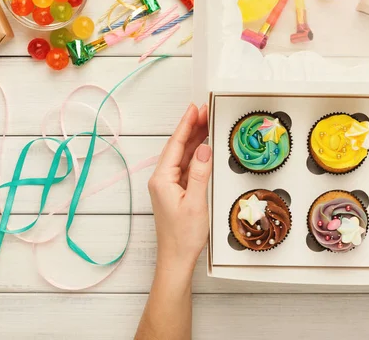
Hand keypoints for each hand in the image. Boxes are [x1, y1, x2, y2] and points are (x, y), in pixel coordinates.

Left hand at [148, 103, 211, 274]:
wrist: (176, 259)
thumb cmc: (183, 236)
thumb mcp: (196, 203)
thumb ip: (199, 173)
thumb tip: (204, 148)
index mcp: (162, 179)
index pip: (175, 145)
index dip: (186, 124)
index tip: (195, 108)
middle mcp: (162, 180)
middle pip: (178, 147)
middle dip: (191, 127)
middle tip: (206, 111)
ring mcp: (168, 186)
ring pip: (182, 156)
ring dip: (194, 140)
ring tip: (207, 123)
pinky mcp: (175, 192)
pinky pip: (185, 167)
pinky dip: (196, 155)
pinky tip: (204, 148)